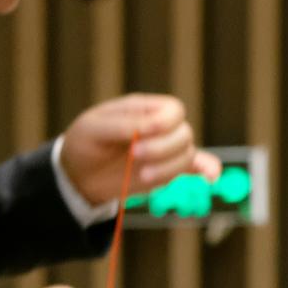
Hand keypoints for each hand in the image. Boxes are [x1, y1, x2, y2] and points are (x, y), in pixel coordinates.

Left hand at [60, 93, 219, 204]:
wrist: (77, 174)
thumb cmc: (84, 144)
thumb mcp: (94, 129)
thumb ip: (123, 125)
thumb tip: (151, 127)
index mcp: (145, 109)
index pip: (173, 110)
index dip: (163, 124)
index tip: (139, 137)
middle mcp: (160, 129)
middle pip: (184, 134)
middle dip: (163, 148)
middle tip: (134, 155)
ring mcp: (165, 151)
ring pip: (187, 155)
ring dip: (169, 167)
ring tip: (143, 175)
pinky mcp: (166, 171)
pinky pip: (195, 167)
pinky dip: (206, 170)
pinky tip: (210, 178)